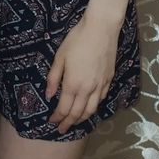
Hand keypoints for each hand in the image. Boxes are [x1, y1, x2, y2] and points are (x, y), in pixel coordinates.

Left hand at [45, 16, 120, 133]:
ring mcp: (101, 86)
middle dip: (69, 123)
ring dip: (82, 119)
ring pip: (92, 109)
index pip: (64, 108)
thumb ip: (54, 78)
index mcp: (73, 84)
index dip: (57, 118)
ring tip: (75, 122)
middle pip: (78, 113)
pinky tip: (90, 106)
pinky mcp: (109, 80)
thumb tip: (49, 96)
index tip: (52, 123)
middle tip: (62, 129)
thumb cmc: (77, 40)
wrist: (101, 29)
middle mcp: (88, 89)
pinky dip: (94, 107)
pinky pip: (101, 99)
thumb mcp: (60, 57)